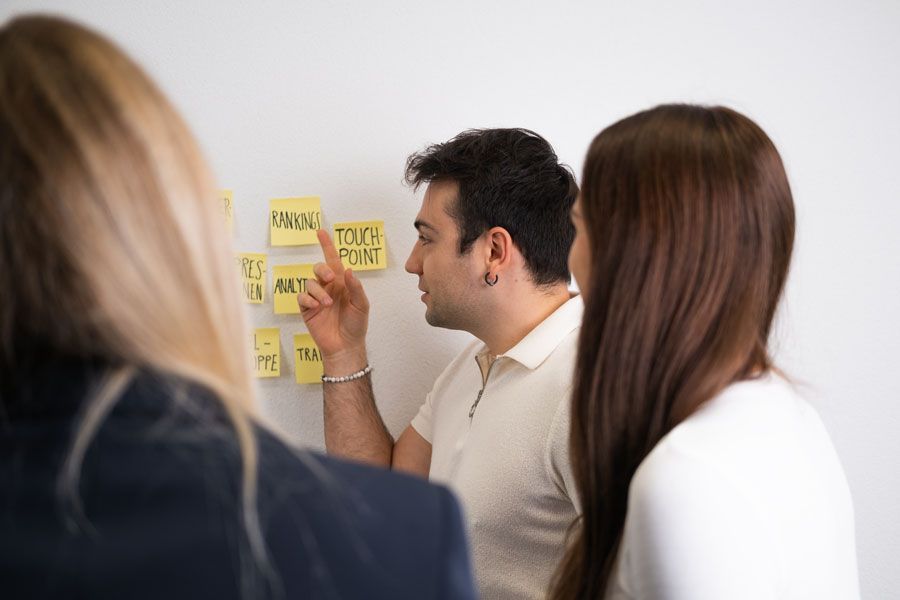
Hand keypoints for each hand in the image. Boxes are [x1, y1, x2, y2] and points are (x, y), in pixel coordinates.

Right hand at [298, 229, 369, 360]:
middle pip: (318, 268)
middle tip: (330, 278)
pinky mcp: (307, 309)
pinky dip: (309, 299)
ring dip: (319, 291)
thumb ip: (355, 287)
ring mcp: (316, 298)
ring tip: (328, 304)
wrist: (346, 346)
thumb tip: (347, 270)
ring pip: (310, 283)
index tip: (320, 232)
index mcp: (342, 283)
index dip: (327, 245)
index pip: (333, 260)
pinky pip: (302, 297)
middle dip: (322, 269)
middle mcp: (328, 287)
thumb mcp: (362, 305)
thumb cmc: (356, 325)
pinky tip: (317, 307)